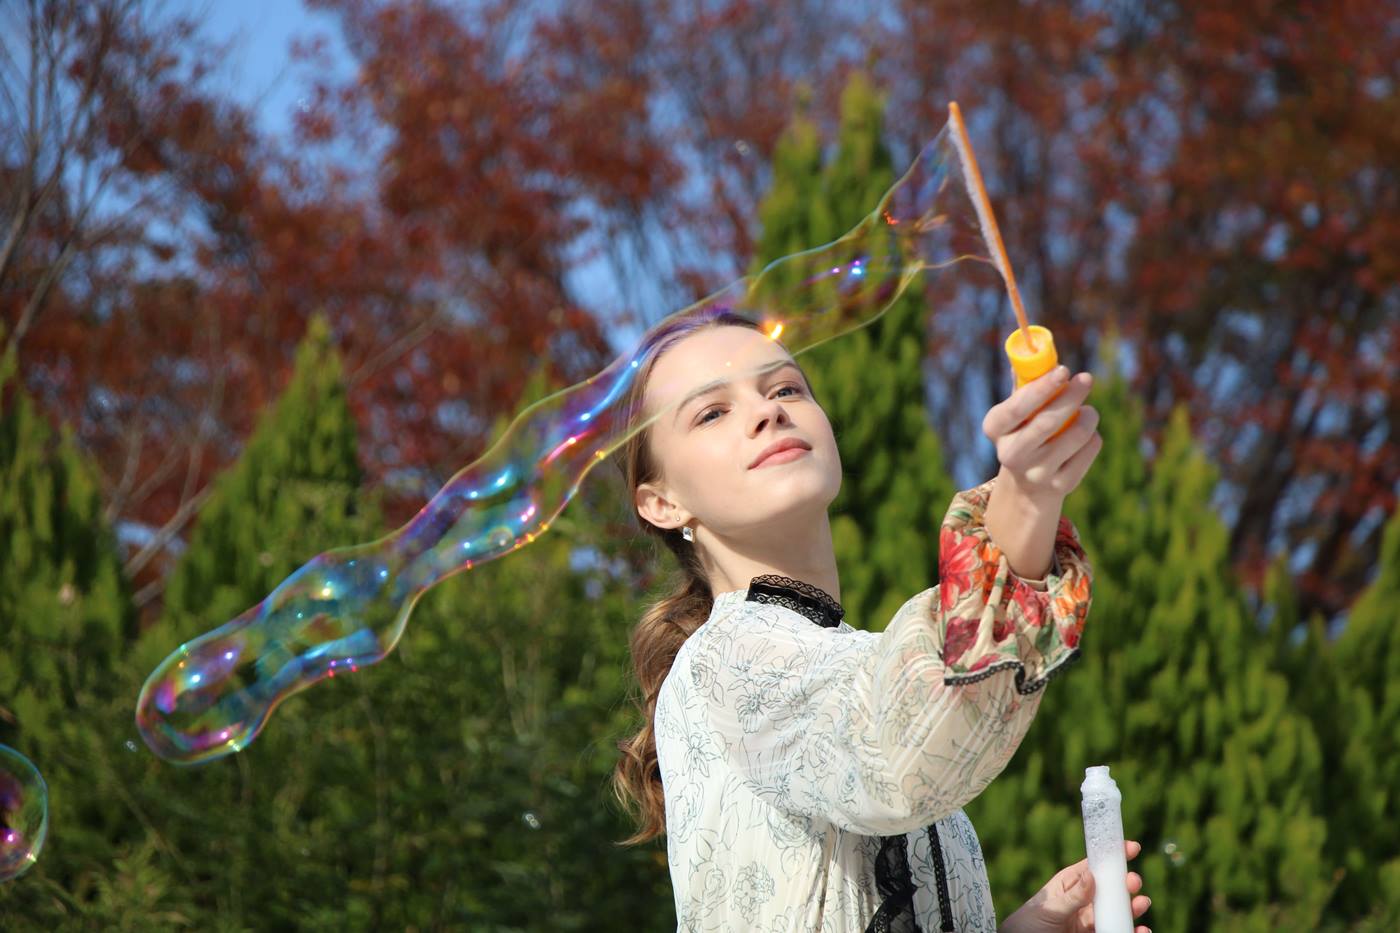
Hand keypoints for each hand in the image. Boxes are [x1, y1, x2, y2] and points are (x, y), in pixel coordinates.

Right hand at [983, 367, 1101, 502]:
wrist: (1029, 484)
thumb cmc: (1025, 431)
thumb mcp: (1018, 410)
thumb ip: (1025, 382)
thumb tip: (1033, 348)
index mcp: (995, 429)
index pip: (1017, 407)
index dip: (1042, 388)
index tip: (1064, 370)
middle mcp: (1011, 454)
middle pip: (1047, 422)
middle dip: (1072, 396)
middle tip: (1086, 379)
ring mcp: (1036, 473)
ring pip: (1075, 434)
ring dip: (1088, 416)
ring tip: (1087, 411)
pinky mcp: (1061, 486)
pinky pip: (1089, 450)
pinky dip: (1093, 437)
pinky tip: (1086, 437)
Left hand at [1002, 840, 1151, 932]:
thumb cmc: (1027, 924)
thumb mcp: (1049, 909)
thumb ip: (1072, 896)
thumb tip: (1092, 875)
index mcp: (1070, 884)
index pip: (1094, 866)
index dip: (1112, 855)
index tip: (1132, 846)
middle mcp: (1083, 901)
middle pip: (1110, 888)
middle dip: (1125, 883)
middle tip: (1133, 882)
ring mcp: (1089, 919)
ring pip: (1116, 910)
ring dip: (1132, 907)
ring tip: (1142, 904)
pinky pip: (1115, 930)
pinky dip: (1130, 930)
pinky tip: (1141, 930)